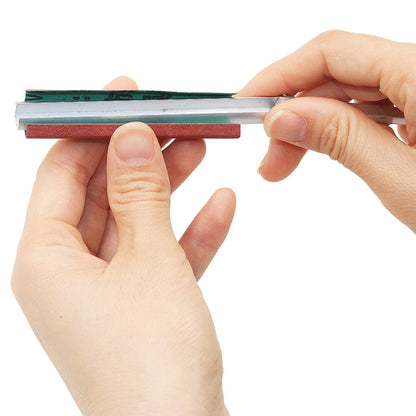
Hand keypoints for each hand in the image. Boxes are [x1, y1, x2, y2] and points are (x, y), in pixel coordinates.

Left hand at [12, 77, 234, 414]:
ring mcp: (109, 291)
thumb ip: (138, 195)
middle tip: (172, 118)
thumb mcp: (148, 260)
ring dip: (170, 185)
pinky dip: (191, 228)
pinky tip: (222, 201)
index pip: (60, 173)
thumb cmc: (152, 363)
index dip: (92, 130)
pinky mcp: (146, 306)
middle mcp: (70, 274)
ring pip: (138, 220)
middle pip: (102, 193)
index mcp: (46, 260)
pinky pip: (166, 254)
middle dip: (140, 155)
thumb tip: (130, 137)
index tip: (124, 96)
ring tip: (202, 145)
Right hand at [239, 30, 415, 231]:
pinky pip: (371, 106)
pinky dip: (339, 127)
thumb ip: (343, 140)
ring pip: (350, 90)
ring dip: (311, 122)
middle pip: (338, 71)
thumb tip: (285, 116)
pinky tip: (324, 149)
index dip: (280, 76)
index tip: (246, 104)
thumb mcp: (406, 184)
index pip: (334, 52)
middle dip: (292, 110)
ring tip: (285, 162)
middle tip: (267, 156)